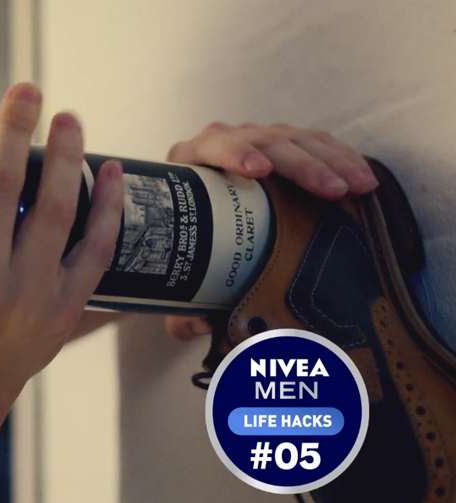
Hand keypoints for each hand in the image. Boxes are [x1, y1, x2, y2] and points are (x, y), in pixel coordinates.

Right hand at [0, 83, 123, 404]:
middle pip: (3, 183)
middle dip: (15, 126)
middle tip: (28, 91)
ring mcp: (25, 299)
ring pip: (54, 209)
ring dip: (66, 155)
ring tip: (69, 119)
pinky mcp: (63, 310)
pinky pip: (95, 249)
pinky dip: (108, 206)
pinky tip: (108, 170)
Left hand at [164, 122, 379, 340]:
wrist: (183, 226)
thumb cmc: (180, 248)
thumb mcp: (177, 274)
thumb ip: (181, 306)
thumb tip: (199, 325)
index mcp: (189, 165)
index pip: (211, 147)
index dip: (233, 152)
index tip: (258, 169)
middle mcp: (219, 144)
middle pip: (262, 141)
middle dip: (300, 165)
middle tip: (331, 190)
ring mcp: (252, 140)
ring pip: (294, 139)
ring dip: (330, 161)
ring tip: (358, 186)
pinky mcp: (279, 143)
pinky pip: (313, 143)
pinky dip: (341, 157)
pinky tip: (363, 176)